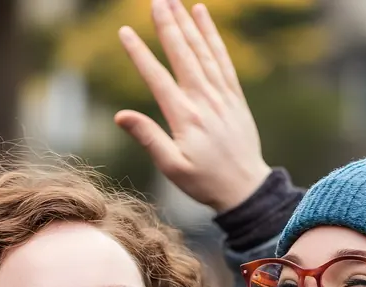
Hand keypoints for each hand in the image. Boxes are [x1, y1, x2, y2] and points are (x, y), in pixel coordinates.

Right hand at [115, 0, 270, 212]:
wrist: (245, 188)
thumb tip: (121, 116)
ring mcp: (221, 95)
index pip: (157, 78)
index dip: (139, 54)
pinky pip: (222, 59)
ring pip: (202, 51)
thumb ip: (148, 137)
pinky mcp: (234, 96)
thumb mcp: (171, 167)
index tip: (124, 33)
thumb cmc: (204, 182)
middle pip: (183, 55)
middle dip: (167, 25)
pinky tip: (203, 16)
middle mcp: (204, 100)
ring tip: (174, 1)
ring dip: (188, 24)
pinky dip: (212, 36)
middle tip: (155, 1)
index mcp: (185, 118)